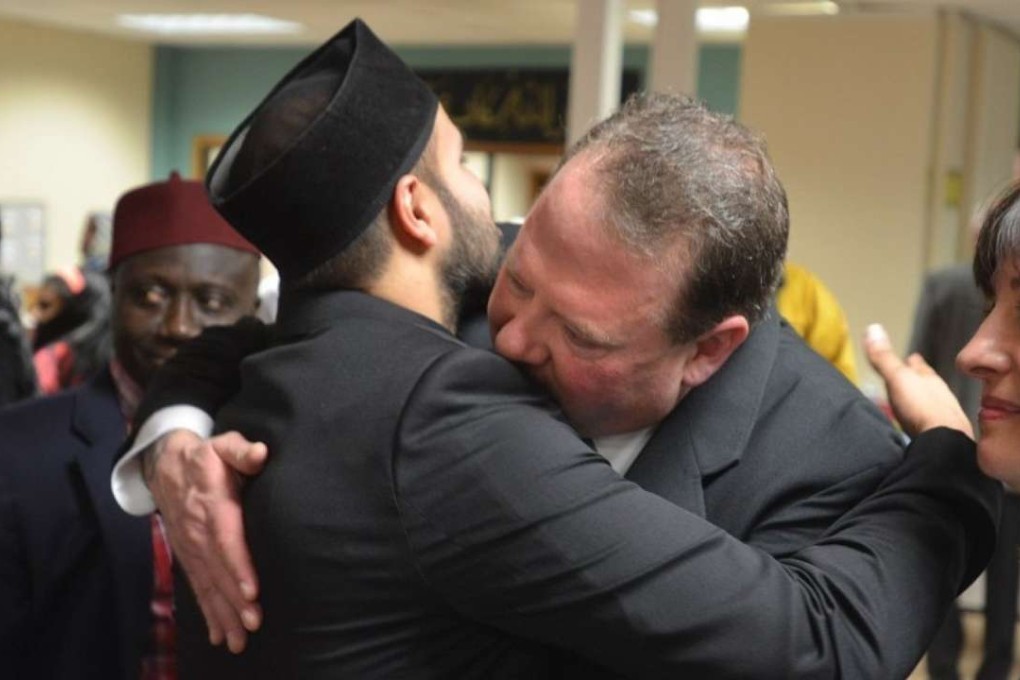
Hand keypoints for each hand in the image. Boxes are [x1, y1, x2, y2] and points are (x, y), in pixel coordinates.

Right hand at [144, 429, 267, 652]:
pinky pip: (198, 587)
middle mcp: (198, 531)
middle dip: (234, 600)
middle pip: (218, 570)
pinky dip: (209, 613)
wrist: (165, 464)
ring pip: (207, 584)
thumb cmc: (206, 456)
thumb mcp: (224, 444)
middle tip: (253, 624)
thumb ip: (242, 449)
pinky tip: (220, 636)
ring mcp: (190, 547)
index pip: (226, 539)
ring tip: (238, 640)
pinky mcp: (188, 557)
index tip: (252, 590)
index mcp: (211, 504)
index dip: (238, 565)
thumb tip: (261, 453)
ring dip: (222, 614)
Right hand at [864, 324, 972, 438]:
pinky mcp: (945, 432)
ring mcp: (945, 413)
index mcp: (928, 378)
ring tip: (912, 401)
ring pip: (932, 400)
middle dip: (918, 379)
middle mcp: (940, 393)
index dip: (912, 360)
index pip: (919, 365)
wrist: (944, 441)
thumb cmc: (920, 406)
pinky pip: (933, 420)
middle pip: (927, 382)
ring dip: (922, 399)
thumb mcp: (897, 378)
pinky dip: (925, 418)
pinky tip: (919, 423)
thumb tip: (872, 327)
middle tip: (908, 378)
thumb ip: (884, 358)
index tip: (909, 357)